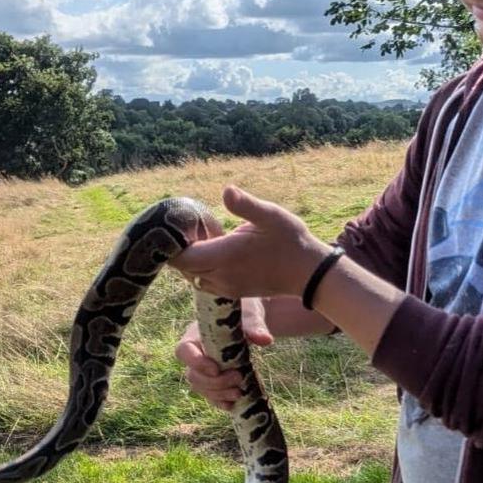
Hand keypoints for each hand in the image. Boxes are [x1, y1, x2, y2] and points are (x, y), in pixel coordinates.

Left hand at [170, 185, 329, 299]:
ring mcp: (228, 287)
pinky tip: (215, 253)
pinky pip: (206, 283)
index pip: (183, 257)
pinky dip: (202, 270)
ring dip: (191, 261)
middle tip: (187, 229)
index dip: (173, 244)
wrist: (310, 273)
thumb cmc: (291, 241)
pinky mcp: (234, 292)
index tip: (177, 225)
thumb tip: (226, 190)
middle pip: (184, 268)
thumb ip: (246, 205)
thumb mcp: (272, 216)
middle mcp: (222, 275)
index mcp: (226, 255)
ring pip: (193, 277)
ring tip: (201, 240)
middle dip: (180, 251)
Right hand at [175, 297, 273, 410]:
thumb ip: (254, 326)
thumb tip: (265, 340)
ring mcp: (203, 368)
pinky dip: (220, 402)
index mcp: (195, 334)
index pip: (183, 351)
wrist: (250, 318)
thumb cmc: (244, 311)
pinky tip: (234, 404)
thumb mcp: (249, 314)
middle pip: (193, 375)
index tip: (216, 368)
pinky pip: (211, 396)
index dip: (196, 363)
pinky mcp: (214, 379)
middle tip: (238, 378)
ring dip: (219, 394)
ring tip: (240, 392)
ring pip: (201, 388)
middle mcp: (196, 353)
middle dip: (215, 382)